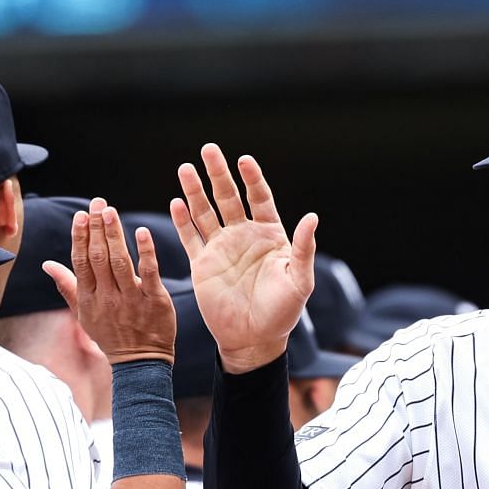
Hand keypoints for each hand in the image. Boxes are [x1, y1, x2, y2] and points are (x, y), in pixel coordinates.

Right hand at [44, 198, 174, 364]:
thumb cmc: (111, 336)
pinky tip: (142, 232)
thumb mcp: (84, 314)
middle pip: (98, 258)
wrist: (140, 364)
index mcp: (89, 298)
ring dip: (114, 235)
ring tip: (111, 212)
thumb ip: (67, 286)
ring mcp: (131, 300)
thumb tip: (47, 264)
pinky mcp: (155, 301)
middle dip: (96, 228)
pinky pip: (149, 273)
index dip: (79, 237)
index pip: (81, 262)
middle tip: (98, 203)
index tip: (81, 214)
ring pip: (120, 262)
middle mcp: (107, 297)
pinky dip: (145, 252)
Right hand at [168, 145, 317, 373]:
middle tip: (208, 149)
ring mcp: (221, 248)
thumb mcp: (299, 280)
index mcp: (270, 235)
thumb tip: (312, 217)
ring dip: (195, 191)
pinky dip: (183, 221)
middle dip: (218, 174)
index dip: (252, 178)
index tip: (244, 160)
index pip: (259, 198)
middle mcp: (244, 236)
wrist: (254, 339)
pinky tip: (176, 202)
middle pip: (229, 197)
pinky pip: (190, 237)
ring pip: (205, 212)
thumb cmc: (282, 312)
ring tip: (185, 168)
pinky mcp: (203, 264)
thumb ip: (303, 249)